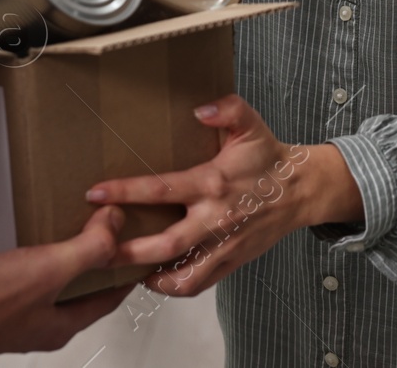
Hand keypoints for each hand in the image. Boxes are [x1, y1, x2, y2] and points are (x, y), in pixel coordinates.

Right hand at [0, 204, 132, 356]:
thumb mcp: (52, 269)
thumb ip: (90, 248)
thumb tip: (118, 226)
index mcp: (62, 325)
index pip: (108, 299)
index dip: (126, 273)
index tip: (139, 251)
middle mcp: (39, 324)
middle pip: (79, 292)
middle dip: (94, 263)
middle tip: (104, 231)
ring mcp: (12, 314)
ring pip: (48, 284)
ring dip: (59, 258)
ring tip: (66, 226)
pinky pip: (19, 276)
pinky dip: (29, 256)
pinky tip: (23, 236)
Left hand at [84, 96, 361, 296]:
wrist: (302, 190)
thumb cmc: (269, 157)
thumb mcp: (249, 124)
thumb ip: (227, 108)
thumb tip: (200, 109)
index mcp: (213, 183)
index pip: (161, 189)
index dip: (125, 192)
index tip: (95, 194)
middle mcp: (216, 219)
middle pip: (165, 244)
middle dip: (127, 250)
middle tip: (95, 250)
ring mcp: (224, 245)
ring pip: (181, 273)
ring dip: (147, 275)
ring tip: (119, 271)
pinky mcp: (231, 261)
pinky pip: (199, 284)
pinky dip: (174, 287)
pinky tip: (154, 278)